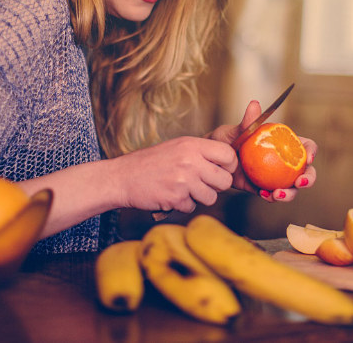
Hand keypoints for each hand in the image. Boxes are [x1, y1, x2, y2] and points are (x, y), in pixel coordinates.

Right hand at [108, 136, 238, 212]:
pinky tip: (171, 195)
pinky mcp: (176, 198)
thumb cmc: (150, 162)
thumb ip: (201, 152)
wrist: (123, 177)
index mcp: (192, 145)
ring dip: (199, 197)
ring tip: (184, 189)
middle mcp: (191, 161)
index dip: (228, 166)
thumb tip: (226, 161)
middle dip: (216, 186)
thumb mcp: (177, 146)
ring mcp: (184, 181)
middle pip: (225, 181)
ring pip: (211, 197)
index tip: (221, 170)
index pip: (228, 155)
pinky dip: (183, 204)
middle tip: (202, 183)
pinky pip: (192, 207)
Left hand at [208, 101, 317, 201]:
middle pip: (305, 171)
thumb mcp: (236, 130)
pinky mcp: (262, 189)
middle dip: (308, 179)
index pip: (304, 146)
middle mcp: (282, 162)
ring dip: (289, 194)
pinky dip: (271, 198)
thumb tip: (255, 104)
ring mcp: (273, 177)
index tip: (308, 158)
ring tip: (277, 194)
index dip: (311, 151)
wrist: (210, 159)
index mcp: (282, 144)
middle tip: (299, 183)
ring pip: (291, 188)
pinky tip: (264, 195)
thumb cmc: (225, 140)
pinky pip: (271, 196)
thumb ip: (247, 122)